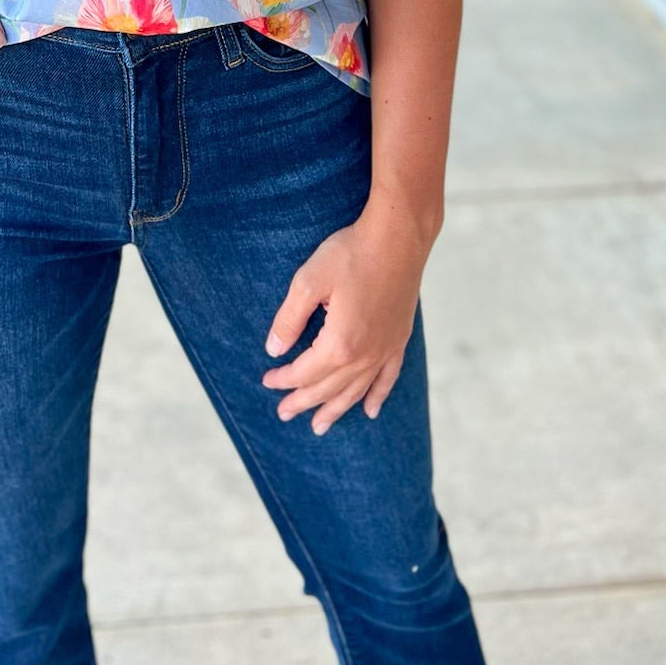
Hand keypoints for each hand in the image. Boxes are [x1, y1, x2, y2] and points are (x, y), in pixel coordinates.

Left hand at [260, 198, 432, 433]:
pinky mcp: (398, 339)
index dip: (283, 378)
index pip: (305, 372)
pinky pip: (387, 379)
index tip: (267, 380)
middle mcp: (365, 355)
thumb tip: (274, 350)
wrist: (398, 238)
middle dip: (303, 401)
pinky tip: (370, 410)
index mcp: (340, 343)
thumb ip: (289, 319)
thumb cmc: (351, 254)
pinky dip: (377, 397)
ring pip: (356, 391)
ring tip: (319, 426)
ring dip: (335, 409)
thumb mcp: (309, 281)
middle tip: (283, 413)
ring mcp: (385, 350)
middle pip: (328, 388)